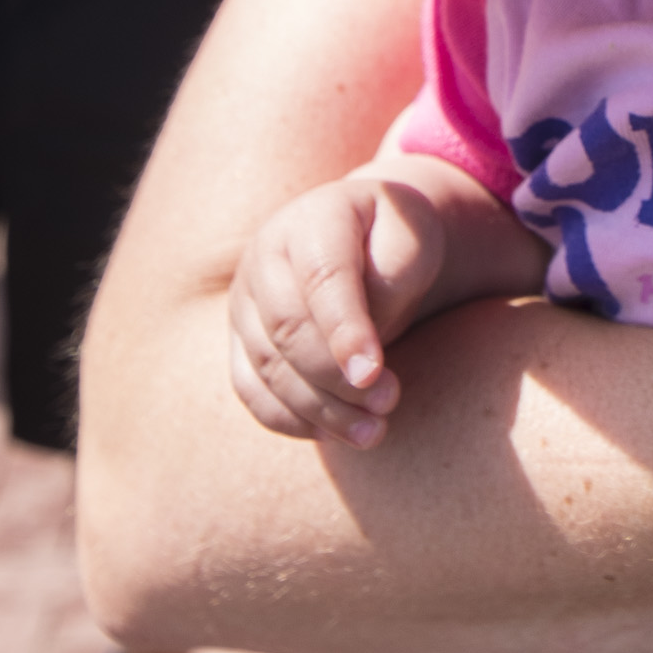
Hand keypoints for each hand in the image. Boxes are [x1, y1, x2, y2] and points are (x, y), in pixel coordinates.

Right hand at [228, 174, 446, 447]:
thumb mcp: (412, 236)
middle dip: (335, 378)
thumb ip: (392, 278)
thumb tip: (358, 347)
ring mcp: (244, 299)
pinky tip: (331, 434)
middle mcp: (265, 256)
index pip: (322, 278)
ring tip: (372, 432)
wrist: (362, 235)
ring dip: (318, 408)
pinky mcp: (240, 338)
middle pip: (287, 328)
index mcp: (312, 219)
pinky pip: (251, 389)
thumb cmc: (394, 237)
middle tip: (388, 404)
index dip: (345, 330)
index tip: (372, 375)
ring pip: (267, 366)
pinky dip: (288, 419)